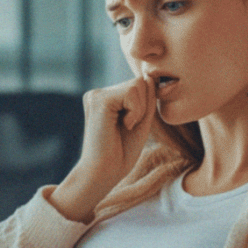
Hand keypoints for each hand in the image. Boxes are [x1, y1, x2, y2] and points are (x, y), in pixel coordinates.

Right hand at [50, 77, 155, 221]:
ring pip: (139, 84)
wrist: (105, 172)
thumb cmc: (122, 152)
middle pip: (141, 82)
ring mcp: (97, 94)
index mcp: (108, 98)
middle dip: (144, 107)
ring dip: (140, 110)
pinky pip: (133, 92)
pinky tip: (122, 125)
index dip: (145, 107)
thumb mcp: (141, 119)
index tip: (130, 127)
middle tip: (128, 127)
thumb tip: (150, 75)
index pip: (141, 85)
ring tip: (124, 127)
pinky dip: (135, 112)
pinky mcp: (99, 99)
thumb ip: (147, 97)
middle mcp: (100, 93)